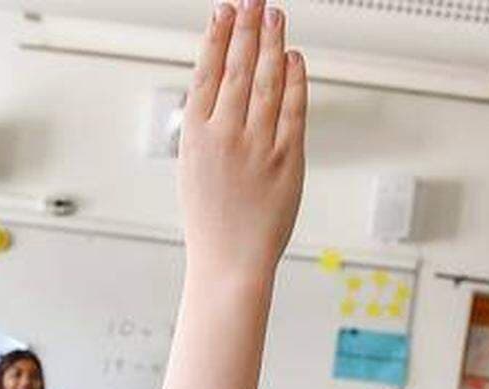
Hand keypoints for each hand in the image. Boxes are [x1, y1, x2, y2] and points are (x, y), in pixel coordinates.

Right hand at [178, 1, 306, 275]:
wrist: (229, 262)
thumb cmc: (212, 221)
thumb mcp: (193, 168)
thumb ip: (206, 127)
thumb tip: (218, 87)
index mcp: (195, 137)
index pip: (206, 73)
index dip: (217, 38)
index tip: (224, 12)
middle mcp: (225, 136)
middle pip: (238, 68)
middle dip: (247, 28)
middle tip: (253, 0)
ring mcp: (257, 146)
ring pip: (266, 81)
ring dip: (271, 43)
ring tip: (274, 15)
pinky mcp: (288, 159)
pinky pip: (294, 109)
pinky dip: (295, 79)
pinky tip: (293, 58)